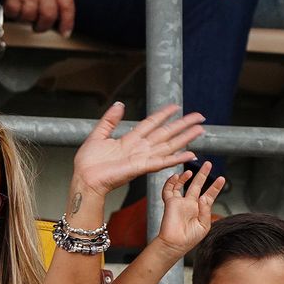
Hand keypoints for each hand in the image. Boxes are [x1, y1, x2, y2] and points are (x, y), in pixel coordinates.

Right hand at [0, 0, 75, 34]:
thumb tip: (57, 9)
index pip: (67, 5)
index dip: (68, 22)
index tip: (65, 32)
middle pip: (49, 15)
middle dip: (43, 26)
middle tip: (38, 27)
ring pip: (30, 16)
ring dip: (25, 18)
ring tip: (21, 10)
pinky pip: (14, 12)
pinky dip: (12, 13)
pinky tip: (11, 6)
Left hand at [71, 102, 203, 198]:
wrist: (84, 179)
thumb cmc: (88, 163)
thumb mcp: (98, 135)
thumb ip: (110, 120)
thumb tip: (119, 104)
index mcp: (129, 140)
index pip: (151, 124)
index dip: (163, 115)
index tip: (176, 107)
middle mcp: (139, 149)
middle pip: (166, 134)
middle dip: (183, 125)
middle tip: (199, 117)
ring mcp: (142, 158)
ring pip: (168, 146)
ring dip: (185, 138)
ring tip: (200, 130)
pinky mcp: (141, 168)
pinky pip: (162, 162)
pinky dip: (176, 158)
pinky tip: (190, 154)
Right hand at [152, 163, 224, 257]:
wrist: (175, 244)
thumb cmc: (189, 239)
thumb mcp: (204, 225)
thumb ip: (206, 209)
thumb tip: (204, 197)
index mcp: (200, 210)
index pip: (209, 195)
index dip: (215, 187)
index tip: (222, 178)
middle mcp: (190, 204)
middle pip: (197, 185)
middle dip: (203, 174)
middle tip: (208, 163)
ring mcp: (180, 203)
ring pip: (182, 185)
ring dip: (186, 177)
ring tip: (191, 171)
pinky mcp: (170, 203)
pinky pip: (169, 190)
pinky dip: (171, 182)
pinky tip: (177, 176)